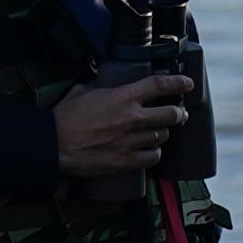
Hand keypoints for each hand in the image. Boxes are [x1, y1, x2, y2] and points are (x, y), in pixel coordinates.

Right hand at [49, 67, 201, 182]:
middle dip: (178, 113)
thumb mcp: (83, 90)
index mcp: (123, 97)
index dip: (179, 83)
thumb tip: (104, 82)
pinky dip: (154, 153)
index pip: (160, 86)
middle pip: (170, 114)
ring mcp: (131, 141)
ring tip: (159, 132)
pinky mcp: (126, 161)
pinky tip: (150, 151)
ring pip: (161, 136)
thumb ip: (100, 85)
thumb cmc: (65, 116)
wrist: (54, 145)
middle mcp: (132, 118)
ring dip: (162, 133)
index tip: (188, 84)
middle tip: (178, 113)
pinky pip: (152, 157)